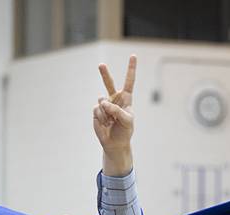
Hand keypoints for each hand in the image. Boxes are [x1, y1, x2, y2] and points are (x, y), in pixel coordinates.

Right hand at [94, 56, 135, 175]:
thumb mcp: (127, 120)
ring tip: (111, 122)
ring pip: (103, 102)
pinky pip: (97, 110)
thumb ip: (117, 110)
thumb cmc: (125, 131)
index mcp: (126, 98)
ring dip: (107, 113)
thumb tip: (102, 102)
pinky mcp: (96, 111)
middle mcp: (114, 99)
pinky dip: (101, 118)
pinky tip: (105, 123)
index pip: (129, 81)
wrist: (115, 143)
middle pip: (108, 83)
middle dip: (104, 74)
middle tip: (101, 65)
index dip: (131, 68)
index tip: (133, 56)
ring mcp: (104, 104)